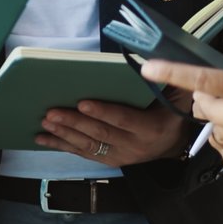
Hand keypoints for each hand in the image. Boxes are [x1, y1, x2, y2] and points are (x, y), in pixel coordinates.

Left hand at [36, 94, 189, 166]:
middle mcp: (135, 146)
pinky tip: (45, 139)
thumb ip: (165, 81)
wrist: (177, 143)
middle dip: (73, 122)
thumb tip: (148, 63)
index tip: (81, 102)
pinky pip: (85, 154)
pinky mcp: (111, 160)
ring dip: (64, 135)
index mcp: (150, 128)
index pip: (122, 119)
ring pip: (89, 146)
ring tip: (45, 124)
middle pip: (100, 133)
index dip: (102, 112)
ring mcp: (122, 156)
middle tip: (51, 112)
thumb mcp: (178, 94)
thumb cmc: (174, 112)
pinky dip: (63, 146)